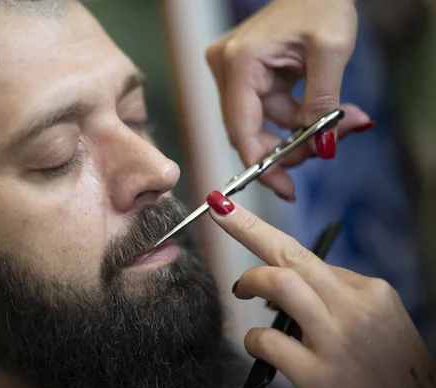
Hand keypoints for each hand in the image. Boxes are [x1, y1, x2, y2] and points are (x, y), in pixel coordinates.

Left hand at [205, 190, 434, 387]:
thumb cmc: (393, 367)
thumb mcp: (380, 319)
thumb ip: (339, 295)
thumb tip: (291, 279)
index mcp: (372, 291)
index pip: (309, 257)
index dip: (265, 232)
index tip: (234, 211)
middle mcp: (355, 309)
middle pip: (290, 254)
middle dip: (247, 228)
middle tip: (220, 212)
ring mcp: (336, 341)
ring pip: (279, 284)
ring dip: (250, 280)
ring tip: (243, 288)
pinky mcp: (318, 377)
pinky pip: (267, 340)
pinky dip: (253, 338)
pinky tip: (258, 343)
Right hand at [206, 0, 372, 200]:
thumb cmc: (321, 3)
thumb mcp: (331, 52)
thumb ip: (323, 105)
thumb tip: (322, 148)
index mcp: (240, 62)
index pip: (242, 129)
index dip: (262, 164)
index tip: (285, 189)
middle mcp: (226, 68)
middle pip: (250, 130)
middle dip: (289, 146)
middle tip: (325, 149)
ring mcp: (232, 71)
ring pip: (263, 122)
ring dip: (299, 131)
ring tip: (341, 123)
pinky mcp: (243, 74)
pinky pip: (267, 109)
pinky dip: (295, 116)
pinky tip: (321, 113)